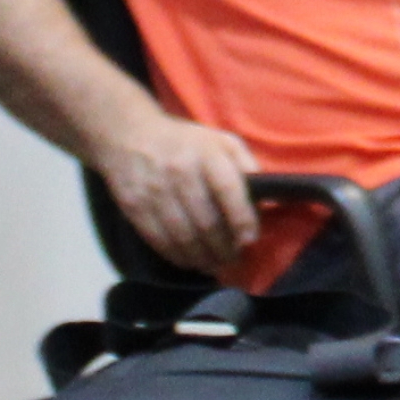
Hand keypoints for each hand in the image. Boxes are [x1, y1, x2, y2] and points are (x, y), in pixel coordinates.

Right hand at [98, 107, 265, 274]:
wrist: (128, 135)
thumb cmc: (184, 143)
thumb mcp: (221, 141)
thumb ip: (247, 167)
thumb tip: (270, 200)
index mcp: (206, 154)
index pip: (229, 190)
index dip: (242, 219)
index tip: (250, 239)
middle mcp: (180, 172)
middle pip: (207, 222)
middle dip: (224, 248)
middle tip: (233, 258)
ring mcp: (155, 191)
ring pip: (184, 237)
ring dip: (203, 258)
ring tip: (215, 265)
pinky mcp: (135, 207)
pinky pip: (159, 241)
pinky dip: (178, 257)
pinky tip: (190, 261)